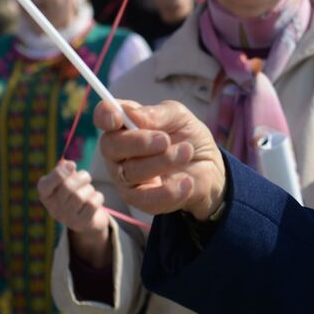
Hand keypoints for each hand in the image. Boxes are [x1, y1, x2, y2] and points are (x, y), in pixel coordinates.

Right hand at [38, 160, 111, 267]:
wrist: (85, 218)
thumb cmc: (74, 193)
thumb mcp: (66, 180)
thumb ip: (64, 170)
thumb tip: (66, 163)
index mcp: (46, 195)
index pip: (45, 185)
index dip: (59, 173)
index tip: (73, 165)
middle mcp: (53, 208)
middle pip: (67, 187)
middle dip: (81, 178)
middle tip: (86, 178)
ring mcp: (66, 218)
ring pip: (80, 196)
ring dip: (89, 189)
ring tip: (89, 190)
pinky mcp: (81, 223)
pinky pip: (92, 204)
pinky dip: (97, 197)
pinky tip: (94, 199)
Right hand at [94, 99, 225, 219]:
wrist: (209, 168)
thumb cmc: (188, 137)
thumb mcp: (179, 117)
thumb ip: (157, 114)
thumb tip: (133, 115)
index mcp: (125, 124)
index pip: (104, 117)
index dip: (104, 115)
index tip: (117, 117)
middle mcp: (119, 151)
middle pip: (110, 147)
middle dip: (138, 142)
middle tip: (165, 140)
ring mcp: (126, 177)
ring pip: (129, 172)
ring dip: (162, 162)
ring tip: (186, 152)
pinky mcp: (140, 199)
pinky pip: (144, 199)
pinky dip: (168, 191)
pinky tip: (187, 182)